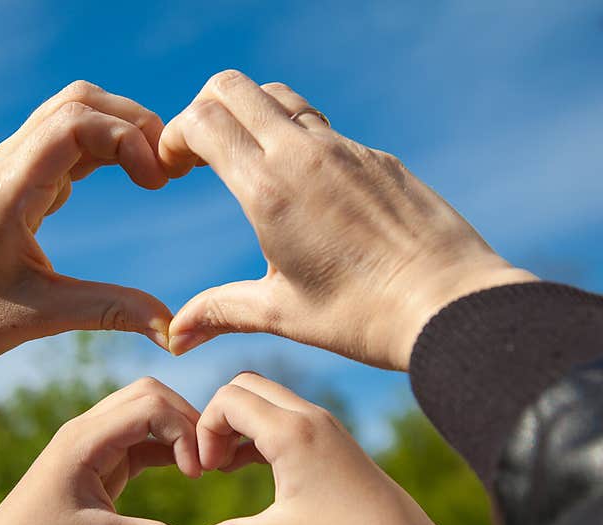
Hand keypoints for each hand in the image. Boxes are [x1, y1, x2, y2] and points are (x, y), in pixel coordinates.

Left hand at [0, 81, 171, 388]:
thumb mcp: (41, 317)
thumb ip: (109, 312)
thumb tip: (172, 330)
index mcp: (7, 189)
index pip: (74, 123)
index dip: (126, 138)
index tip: (157, 183)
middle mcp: (6, 164)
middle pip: (78, 102)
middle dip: (132, 123)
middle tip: (169, 168)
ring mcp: (9, 165)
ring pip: (71, 112)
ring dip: (119, 129)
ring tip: (155, 170)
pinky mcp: (16, 178)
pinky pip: (65, 139)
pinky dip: (104, 145)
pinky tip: (128, 175)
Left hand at [0, 378, 201, 524]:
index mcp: (84, 438)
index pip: (149, 405)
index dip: (183, 430)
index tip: (197, 473)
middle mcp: (89, 429)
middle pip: (150, 394)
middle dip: (185, 419)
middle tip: (208, 461)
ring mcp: (94, 441)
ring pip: (147, 410)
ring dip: (177, 430)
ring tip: (201, 466)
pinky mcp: (101, 458)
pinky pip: (142, 437)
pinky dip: (167, 446)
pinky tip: (187, 470)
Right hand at [159, 70, 536, 369]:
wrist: (452, 305)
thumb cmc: (362, 315)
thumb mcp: (281, 313)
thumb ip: (219, 312)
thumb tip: (175, 337)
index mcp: (270, 188)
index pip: (203, 120)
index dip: (174, 135)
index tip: (173, 170)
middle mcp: (305, 153)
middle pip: (233, 86)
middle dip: (202, 110)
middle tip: (200, 157)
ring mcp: (346, 148)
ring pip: (280, 98)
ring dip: (250, 119)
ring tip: (249, 169)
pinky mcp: (377, 158)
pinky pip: (323, 128)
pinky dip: (295, 140)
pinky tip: (306, 193)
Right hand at [185, 371, 477, 524]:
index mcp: (291, 433)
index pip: (228, 399)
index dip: (205, 429)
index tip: (207, 471)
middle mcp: (309, 416)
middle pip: (244, 386)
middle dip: (219, 418)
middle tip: (214, 463)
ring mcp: (324, 423)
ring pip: (266, 397)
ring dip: (240, 424)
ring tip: (228, 467)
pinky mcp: (333, 436)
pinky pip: (285, 413)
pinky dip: (261, 430)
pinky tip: (251, 467)